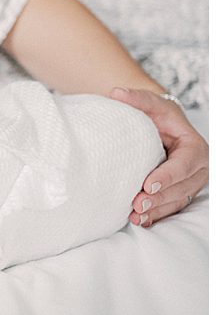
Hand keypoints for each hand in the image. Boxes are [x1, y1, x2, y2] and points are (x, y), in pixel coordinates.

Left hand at [108, 87, 208, 226]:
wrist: (158, 127)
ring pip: (176, 200)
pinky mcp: (178, 192)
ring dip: (157, 210)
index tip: (146, 184)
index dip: (168, 176)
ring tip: (135, 216)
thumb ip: (137, 98)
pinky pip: (170, 207)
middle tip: (136, 205)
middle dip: (160, 198)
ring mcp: (189, 183)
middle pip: (181, 187)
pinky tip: (140, 221)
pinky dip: (156, 215)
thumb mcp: (151, 104)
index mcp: (195, 147)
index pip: (185, 164)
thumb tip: (116, 93)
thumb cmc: (156, 115)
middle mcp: (198, 168)